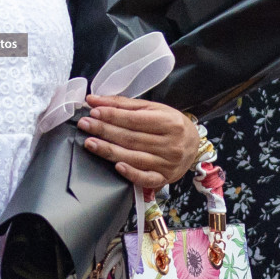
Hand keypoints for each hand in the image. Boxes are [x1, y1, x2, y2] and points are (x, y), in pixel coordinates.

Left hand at [77, 95, 199, 188]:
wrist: (194, 144)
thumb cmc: (170, 123)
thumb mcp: (152, 108)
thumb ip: (123, 104)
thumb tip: (94, 99)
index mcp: (168, 122)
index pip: (134, 119)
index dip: (112, 115)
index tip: (93, 112)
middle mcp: (170, 144)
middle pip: (131, 138)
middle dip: (105, 131)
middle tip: (85, 125)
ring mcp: (167, 163)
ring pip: (134, 157)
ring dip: (109, 150)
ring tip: (90, 143)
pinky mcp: (164, 178)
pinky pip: (146, 179)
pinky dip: (131, 174)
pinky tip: (117, 167)